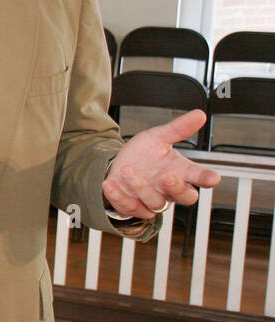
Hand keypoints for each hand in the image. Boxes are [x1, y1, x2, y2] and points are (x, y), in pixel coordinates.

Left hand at [103, 109, 220, 217]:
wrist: (119, 165)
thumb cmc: (143, 155)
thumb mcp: (158, 137)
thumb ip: (178, 128)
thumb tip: (199, 114)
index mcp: (181, 171)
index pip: (200, 176)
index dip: (207, 178)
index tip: (212, 178)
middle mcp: (170, 189)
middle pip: (186, 197)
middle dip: (177, 188)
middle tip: (167, 176)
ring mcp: (153, 200)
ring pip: (155, 203)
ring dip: (141, 187)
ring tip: (128, 170)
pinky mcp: (133, 206)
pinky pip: (128, 207)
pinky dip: (118, 196)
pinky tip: (109, 184)